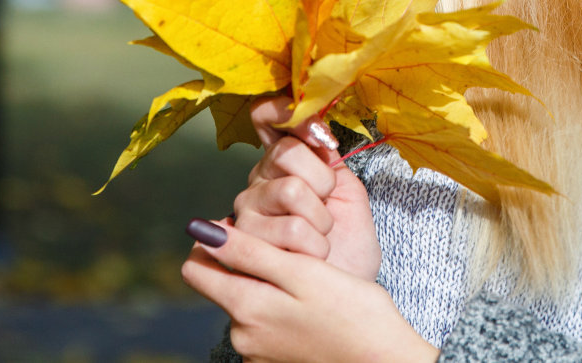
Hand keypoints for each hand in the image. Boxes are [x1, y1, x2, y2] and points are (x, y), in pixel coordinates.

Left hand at [183, 219, 437, 362]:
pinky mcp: (275, 362)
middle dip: (246, 265)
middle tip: (290, 254)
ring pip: (247, 305)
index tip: (247, 231)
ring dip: (267, 289)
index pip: (196, 269)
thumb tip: (201, 231)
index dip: (216, 242)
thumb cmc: (353, 311)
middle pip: (224, 287)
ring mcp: (258, 354)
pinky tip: (311, 309)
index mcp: (246, 308)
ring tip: (308, 283)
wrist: (385, 361)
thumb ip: (249, 252)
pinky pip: (265, 327)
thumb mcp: (302, 271)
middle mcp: (243, 336)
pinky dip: (280, 312)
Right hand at [232, 92, 380, 280]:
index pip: (268, 116)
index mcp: (284, 162)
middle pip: (287, 153)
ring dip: (321, 221)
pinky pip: (289, 228)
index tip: (322, 139)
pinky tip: (308, 258)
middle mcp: (259, 181)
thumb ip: (329, 158)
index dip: (288, 113)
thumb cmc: (348, 245)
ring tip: (320, 241)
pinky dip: (314, 246)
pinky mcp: (241, 243)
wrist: (344, 291)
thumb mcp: (348, 192)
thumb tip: (314, 129)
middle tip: (328, 209)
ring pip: (290, 191)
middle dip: (322, 182)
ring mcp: (247, 211)